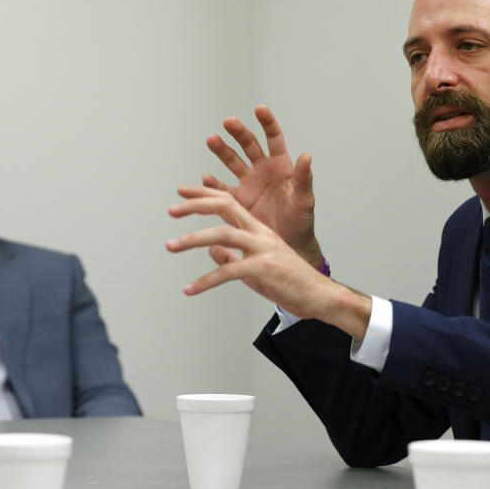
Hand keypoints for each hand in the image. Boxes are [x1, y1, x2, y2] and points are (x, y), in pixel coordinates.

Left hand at [167, 187, 370, 337]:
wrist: (318, 295)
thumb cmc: (289, 281)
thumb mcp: (255, 267)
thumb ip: (232, 256)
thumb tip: (210, 252)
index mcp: (259, 228)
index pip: (229, 201)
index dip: (205, 195)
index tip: (183, 193)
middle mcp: (260, 233)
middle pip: (224, 207)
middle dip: (196, 206)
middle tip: (171, 211)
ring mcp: (263, 249)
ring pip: (223, 235)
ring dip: (193, 239)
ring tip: (171, 245)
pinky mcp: (263, 268)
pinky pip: (228, 271)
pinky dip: (206, 280)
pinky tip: (190, 288)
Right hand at [202, 105, 322, 267]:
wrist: (288, 244)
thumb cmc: (301, 221)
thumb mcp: (304, 199)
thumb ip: (304, 178)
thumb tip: (307, 155)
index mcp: (281, 166)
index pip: (273, 138)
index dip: (267, 123)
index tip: (259, 108)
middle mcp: (262, 171)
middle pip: (248, 145)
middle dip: (238, 132)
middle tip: (228, 122)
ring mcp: (248, 185)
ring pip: (232, 162)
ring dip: (221, 150)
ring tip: (212, 140)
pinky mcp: (237, 201)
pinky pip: (221, 190)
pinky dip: (212, 185)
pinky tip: (204, 180)